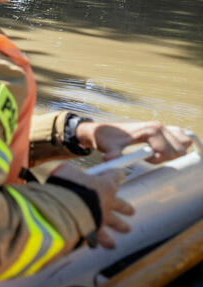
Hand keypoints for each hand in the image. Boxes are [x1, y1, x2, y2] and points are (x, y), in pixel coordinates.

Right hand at [50, 163, 134, 249]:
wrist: (64, 207)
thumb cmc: (66, 186)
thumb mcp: (66, 171)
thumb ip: (71, 172)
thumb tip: (68, 172)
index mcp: (105, 185)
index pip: (116, 176)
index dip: (117, 174)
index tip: (120, 174)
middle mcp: (108, 202)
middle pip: (123, 205)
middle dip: (127, 208)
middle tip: (131, 211)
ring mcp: (103, 218)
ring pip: (117, 224)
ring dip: (121, 226)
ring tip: (126, 229)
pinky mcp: (95, 232)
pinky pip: (100, 238)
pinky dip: (99, 240)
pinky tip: (99, 244)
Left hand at [77, 121, 191, 163]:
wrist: (102, 131)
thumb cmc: (106, 139)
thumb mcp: (109, 148)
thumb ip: (112, 154)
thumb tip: (109, 159)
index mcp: (151, 130)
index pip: (170, 151)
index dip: (158, 159)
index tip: (145, 159)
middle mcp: (158, 126)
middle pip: (180, 148)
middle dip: (168, 157)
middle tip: (150, 158)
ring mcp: (161, 127)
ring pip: (183, 143)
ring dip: (173, 153)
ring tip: (155, 154)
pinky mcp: (161, 130)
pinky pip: (180, 138)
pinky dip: (175, 146)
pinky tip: (159, 150)